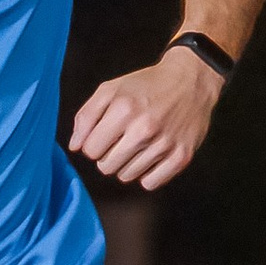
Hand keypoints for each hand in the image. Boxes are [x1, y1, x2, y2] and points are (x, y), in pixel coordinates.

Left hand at [69, 43, 222, 192]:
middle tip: (121, 140)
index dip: (93, 144)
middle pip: (106, 167)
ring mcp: (165, 144)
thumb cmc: (146, 85)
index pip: (90, 150)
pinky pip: (150, 183)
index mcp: (124, 109)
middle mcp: (144, 129)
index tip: (104, 136)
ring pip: (127, 176)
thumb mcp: (111, 89)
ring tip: (138, 144)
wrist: (190, 81)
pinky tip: (151, 156)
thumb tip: (75, 146)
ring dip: (128, 164)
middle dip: (108, 155)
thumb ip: (86, 116)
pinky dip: (147, 174)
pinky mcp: (181, 156)